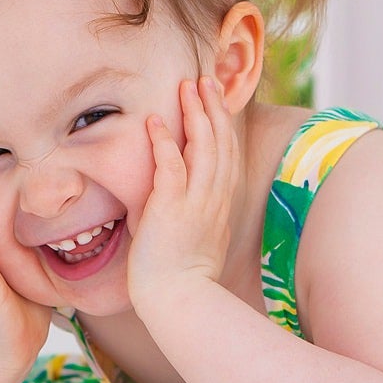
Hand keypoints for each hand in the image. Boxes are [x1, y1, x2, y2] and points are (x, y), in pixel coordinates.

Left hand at [128, 74, 234, 308]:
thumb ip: (198, 216)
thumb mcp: (201, 239)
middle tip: (204, 80)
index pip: (227, 154)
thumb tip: (189, 206)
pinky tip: (156, 120)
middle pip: (220, 142)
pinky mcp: (171, 209)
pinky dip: (164, 141)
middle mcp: (214, 198)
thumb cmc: (184, 278)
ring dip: (194, 114)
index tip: (216, 100)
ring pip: (202, 147)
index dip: (222, 124)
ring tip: (187, 86)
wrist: (181, 302)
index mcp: (221, 204)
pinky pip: (170, 167)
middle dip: (213, 108)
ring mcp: (195, 202)